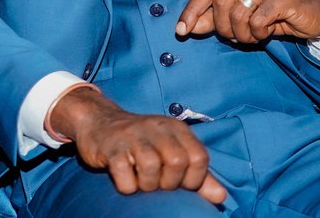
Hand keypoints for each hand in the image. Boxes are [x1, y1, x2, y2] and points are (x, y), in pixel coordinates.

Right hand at [49, 87, 225, 203]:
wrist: (98, 122)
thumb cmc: (141, 143)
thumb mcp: (171, 151)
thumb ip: (197, 174)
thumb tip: (221, 196)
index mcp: (175, 128)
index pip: (199, 157)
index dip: (194, 179)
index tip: (180, 184)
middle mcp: (156, 128)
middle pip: (177, 162)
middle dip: (169, 183)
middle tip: (158, 183)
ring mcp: (132, 136)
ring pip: (151, 167)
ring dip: (147, 185)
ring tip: (141, 181)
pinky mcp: (111, 147)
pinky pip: (124, 175)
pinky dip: (127, 186)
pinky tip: (124, 179)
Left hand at [176, 0, 319, 43]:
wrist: (317, 12)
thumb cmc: (275, 11)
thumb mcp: (242, 14)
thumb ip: (215, 17)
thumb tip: (188, 27)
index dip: (192, 11)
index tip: (181, 31)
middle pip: (220, 2)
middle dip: (222, 27)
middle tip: (234, 37)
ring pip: (237, 14)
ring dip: (241, 34)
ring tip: (253, 35)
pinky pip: (256, 22)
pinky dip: (258, 34)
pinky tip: (268, 31)